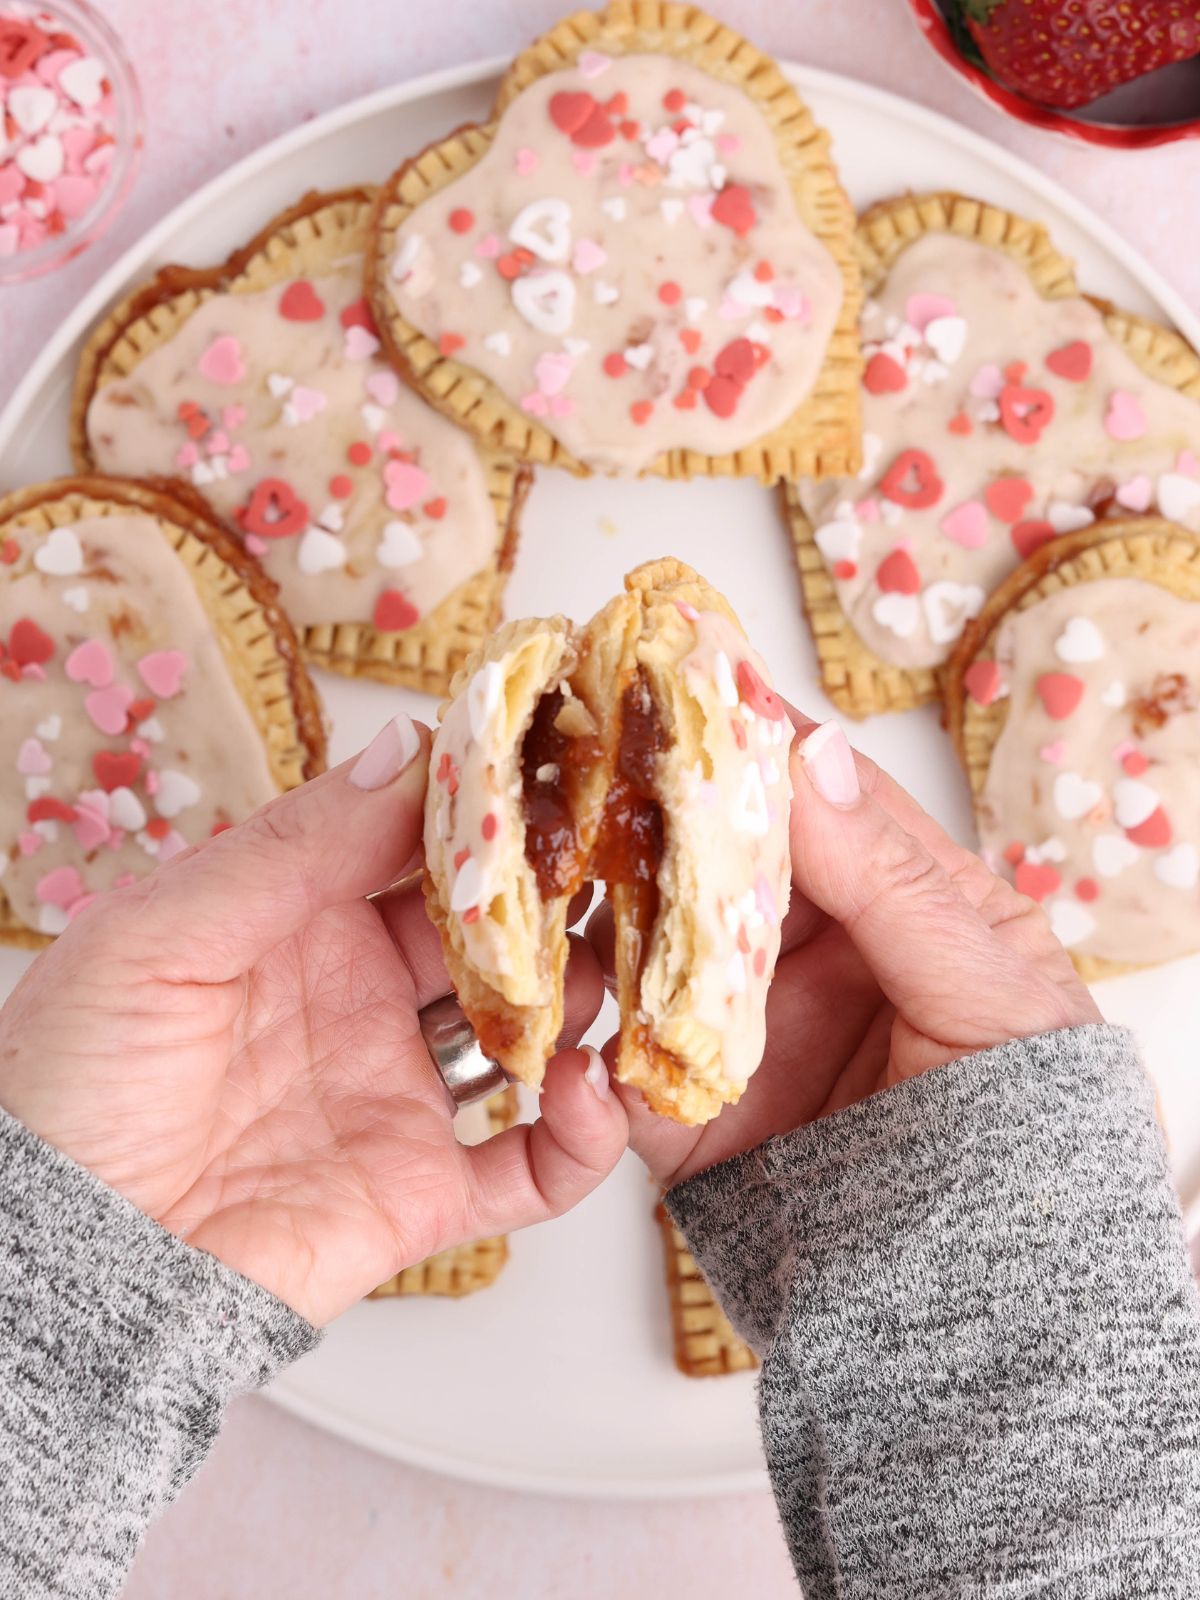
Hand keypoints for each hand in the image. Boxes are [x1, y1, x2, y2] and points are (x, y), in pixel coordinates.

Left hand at [0, 715, 626, 1325]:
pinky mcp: (422, 1191)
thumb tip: (406, 751)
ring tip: (618, 966)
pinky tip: (588, 1087)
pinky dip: (582, 1133)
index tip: (557, 767)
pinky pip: (529, 1167)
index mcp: (296, 921)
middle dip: (554, 896)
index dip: (485, 809)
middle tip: (620, 858)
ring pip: (530, 1032)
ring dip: (582, 998)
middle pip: (489, 933)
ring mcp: (397, 1092)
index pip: (415, 845)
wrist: (57, 1262)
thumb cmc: (71, 1089)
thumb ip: (289, 849)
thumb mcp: (159, 938)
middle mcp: (361, 998)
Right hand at [589, 711, 1099, 1190]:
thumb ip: (892, 880)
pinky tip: (556, 1000)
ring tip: (548, 869)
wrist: (990, 1308)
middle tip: (590, 765)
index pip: (817, 801)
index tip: (688, 685)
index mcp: (898, 905)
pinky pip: (620, 1066)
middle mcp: (811, 955)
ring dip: (601, 914)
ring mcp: (746, 1030)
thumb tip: (809, 756)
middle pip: (718, 867)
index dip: (756, 745)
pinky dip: (581, 1036)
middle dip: (656, 819)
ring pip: (653, 950)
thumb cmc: (1028, 1135)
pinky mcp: (690, 1114)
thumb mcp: (988, 991)